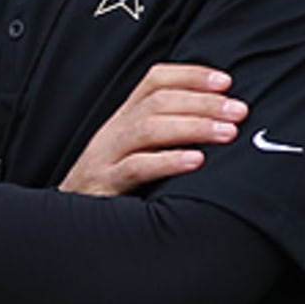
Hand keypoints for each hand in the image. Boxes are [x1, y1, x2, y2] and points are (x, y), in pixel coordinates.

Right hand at [59, 64, 246, 196]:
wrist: (66, 228)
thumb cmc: (114, 188)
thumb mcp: (135, 152)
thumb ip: (167, 133)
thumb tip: (220, 120)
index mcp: (123, 117)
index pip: (155, 80)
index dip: (190, 75)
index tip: (226, 82)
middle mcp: (114, 131)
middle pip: (157, 102)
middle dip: (202, 102)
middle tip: (238, 111)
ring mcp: (106, 157)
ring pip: (148, 129)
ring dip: (193, 127)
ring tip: (227, 133)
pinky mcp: (104, 187)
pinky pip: (135, 168)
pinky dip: (168, 161)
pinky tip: (197, 162)